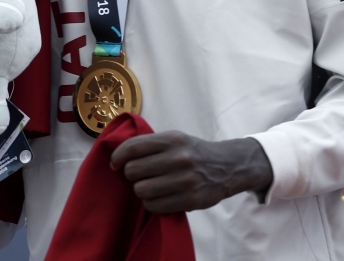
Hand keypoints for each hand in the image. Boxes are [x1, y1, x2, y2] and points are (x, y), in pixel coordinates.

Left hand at [110, 131, 272, 213]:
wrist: (227, 166)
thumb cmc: (192, 152)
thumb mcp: (174, 138)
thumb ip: (149, 144)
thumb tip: (118, 156)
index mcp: (171, 140)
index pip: (132, 148)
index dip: (117, 156)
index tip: (115, 163)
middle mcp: (179, 158)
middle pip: (133, 171)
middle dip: (130, 174)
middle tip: (138, 175)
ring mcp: (186, 180)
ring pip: (141, 190)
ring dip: (141, 190)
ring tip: (149, 186)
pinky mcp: (191, 200)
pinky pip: (155, 206)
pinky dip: (151, 203)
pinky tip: (159, 197)